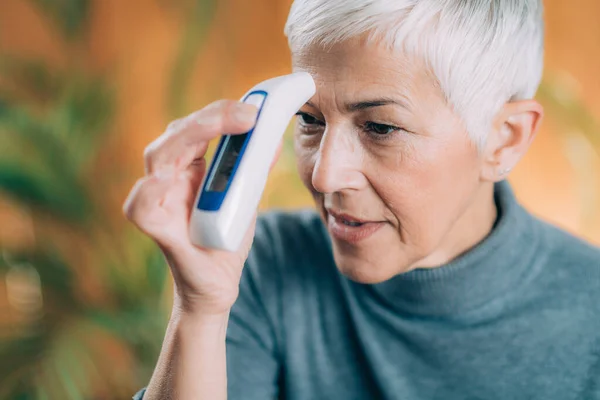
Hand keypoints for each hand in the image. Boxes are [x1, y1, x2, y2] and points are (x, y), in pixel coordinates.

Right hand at [123, 100, 280, 315]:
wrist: (219, 285)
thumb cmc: (226, 240)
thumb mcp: (246, 200)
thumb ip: (253, 170)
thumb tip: (272, 140)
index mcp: (188, 168)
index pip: (195, 129)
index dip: (220, 114)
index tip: (253, 110)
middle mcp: (169, 179)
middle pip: (175, 137)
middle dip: (207, 119)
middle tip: (246, 115)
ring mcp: (160, 202)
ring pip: (157, 161)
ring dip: (185, 139)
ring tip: (214, 126)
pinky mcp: (158, 230)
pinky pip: (142, 208)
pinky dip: (151, 191)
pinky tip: (166, 178)